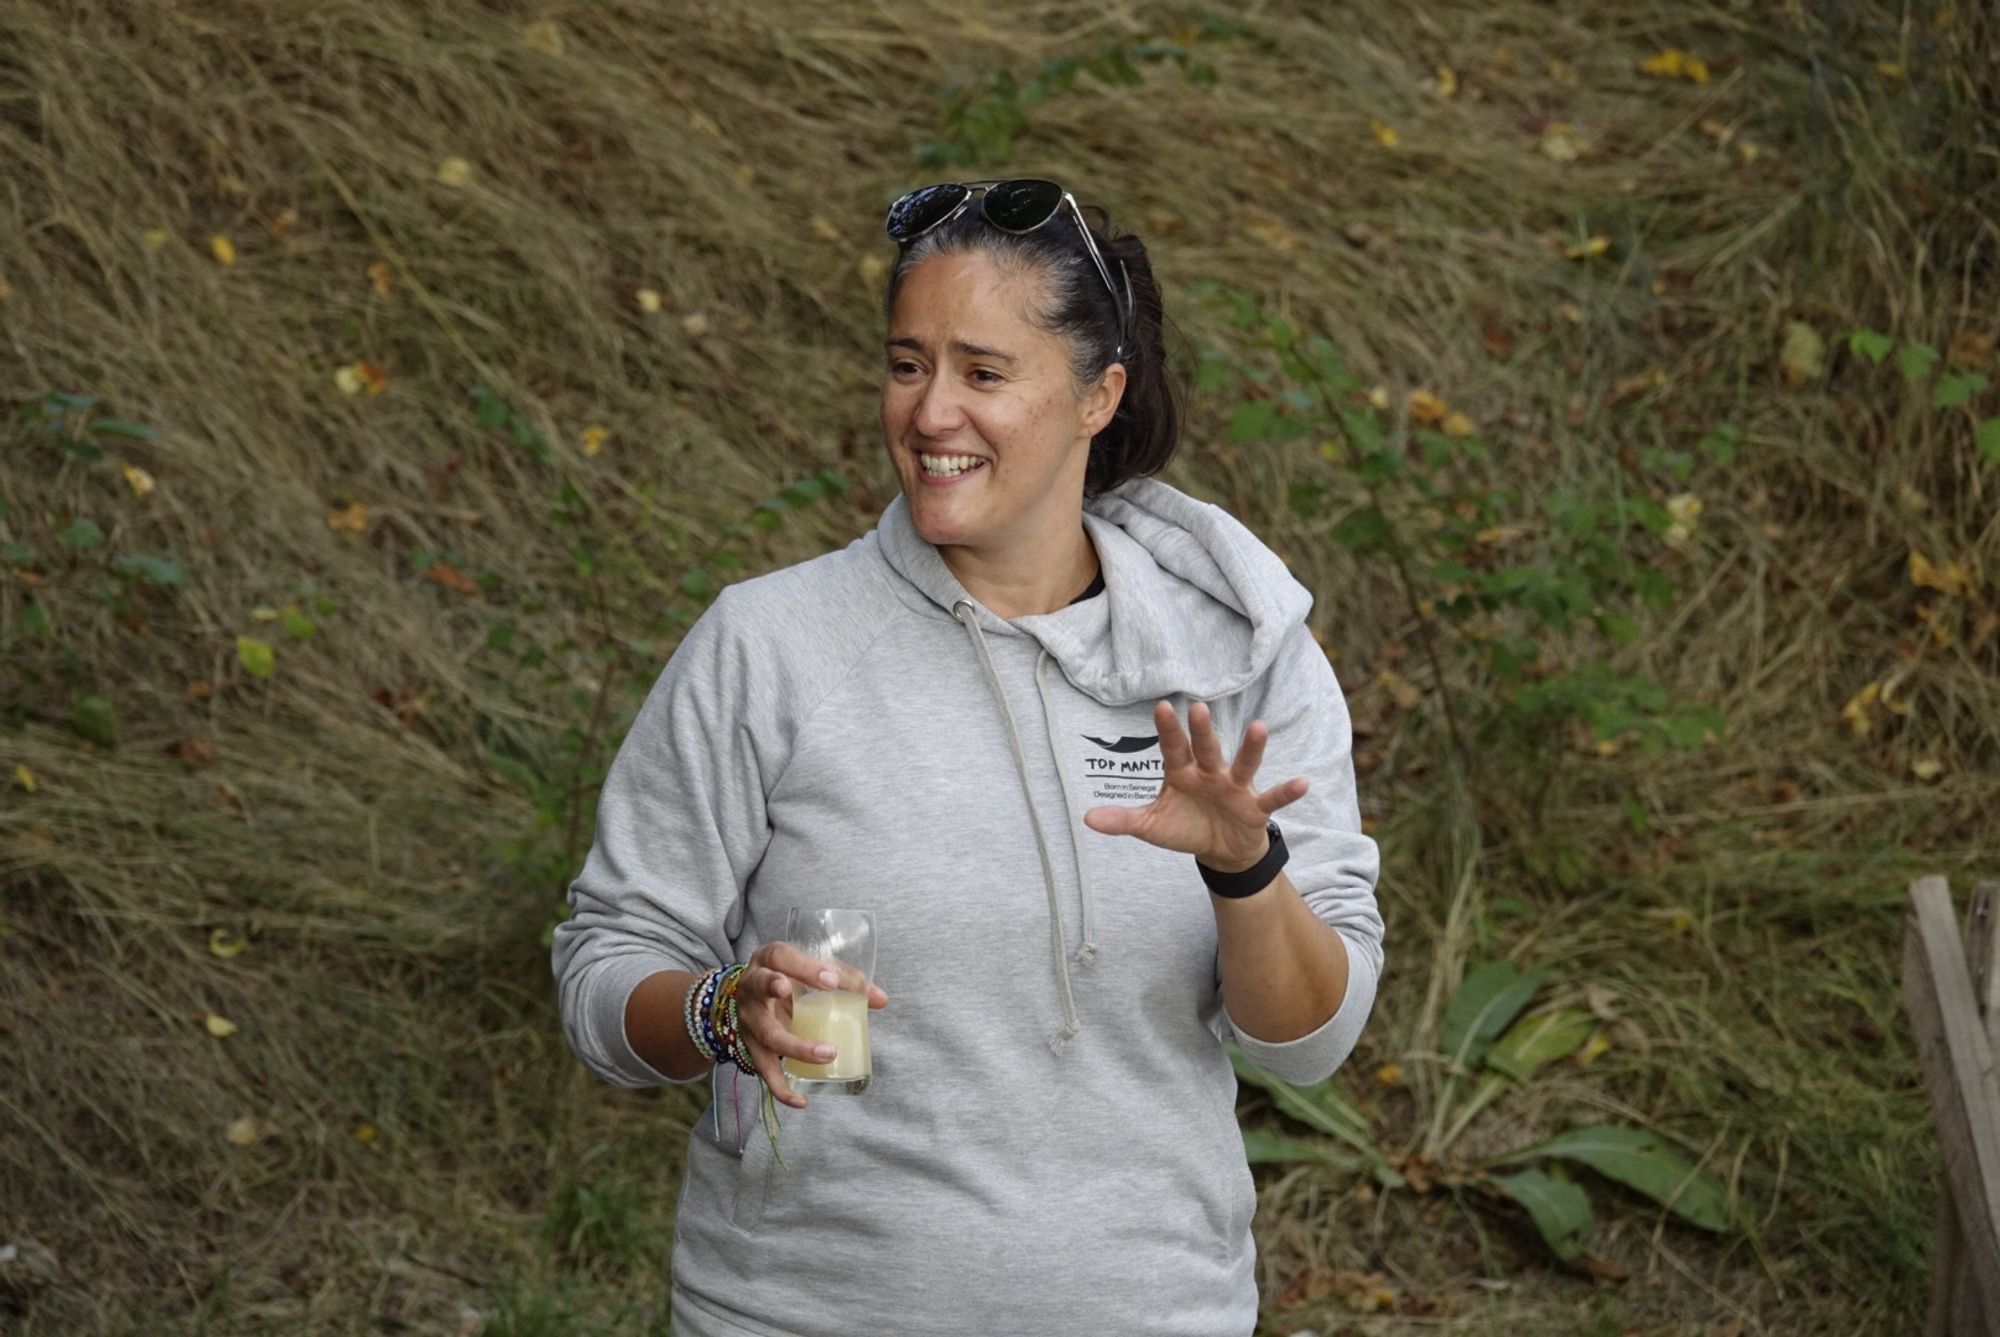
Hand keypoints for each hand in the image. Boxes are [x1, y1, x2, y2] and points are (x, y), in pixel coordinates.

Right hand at [732, 942, 888, 1108]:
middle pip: (763, 991)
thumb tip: (881, 999)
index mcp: (769, 960)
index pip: (781, 958)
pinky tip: (800, 1100)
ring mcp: (748, 1018)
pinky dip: (780, 1088)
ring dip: (797, 1047)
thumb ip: (846, 980)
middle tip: (822, 1001)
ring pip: (767, 1034)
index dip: (804, 968)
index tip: (831, 981)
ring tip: (828, 1055)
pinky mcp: (751, 1046)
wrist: (753, 995)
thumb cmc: (791, 976)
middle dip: (786, 994)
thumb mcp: (813, 970)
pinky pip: (764, 1069)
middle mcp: (751, 987)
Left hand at [1081, 699, 1306, 872]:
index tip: (1161, 708)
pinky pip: (1272, 798)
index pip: (1173, 749)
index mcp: (1182, 773)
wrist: (1219, 850)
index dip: (1168, 731)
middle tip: (1199, 708)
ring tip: (1259, 728)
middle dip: (1203, 732)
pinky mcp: (1255, 808)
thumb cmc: (1185, 827)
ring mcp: (1235, 788)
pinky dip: (1287, 792)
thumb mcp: (1152, 826)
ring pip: (1243, 765)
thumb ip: (1123, 820)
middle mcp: (1210, 773)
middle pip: (1206, 749)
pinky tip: (1303, 783)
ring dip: (1251, 748)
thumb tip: (1086, 818)